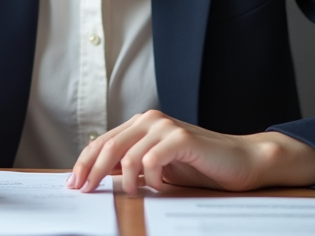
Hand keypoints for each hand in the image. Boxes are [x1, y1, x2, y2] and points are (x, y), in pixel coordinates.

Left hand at [66, 110, 314, 195]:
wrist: (239, 162)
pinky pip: (151, 160)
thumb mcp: (159, 167)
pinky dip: (150, 178)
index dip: (85, 162)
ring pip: (127, 153)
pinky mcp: (180, 137)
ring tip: (134, 194)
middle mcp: (150, 120)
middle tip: (85, 190)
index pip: (103, 141)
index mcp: (141, 125)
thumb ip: (133, 166)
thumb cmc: (199, 166)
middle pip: (108, 145)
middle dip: (93, 170)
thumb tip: (100, 178)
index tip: (75, 182)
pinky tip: (159, 188)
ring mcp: (165, 126)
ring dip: (125, 179)